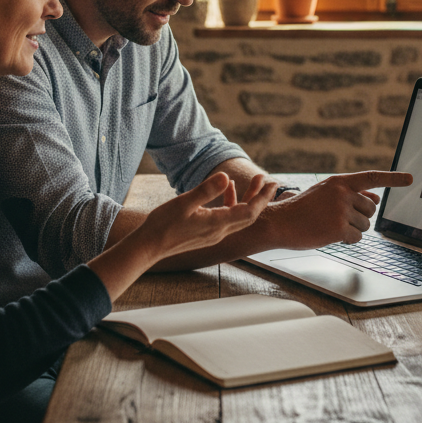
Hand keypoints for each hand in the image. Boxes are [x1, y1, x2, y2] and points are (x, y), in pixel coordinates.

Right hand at [137, 172, 276, 261]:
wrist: (149, 246)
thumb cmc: (164, 224)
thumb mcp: (185, 203)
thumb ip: (207, 190)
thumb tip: (226, 176)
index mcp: (217, 224)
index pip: (249, 212)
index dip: (263, 198)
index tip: (272, 183)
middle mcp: (219, 232)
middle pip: (249, 215)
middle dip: (261, 198)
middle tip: (270, 181)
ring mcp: (213, 235)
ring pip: (238, 216)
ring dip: (247, 199)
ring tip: (254, 181)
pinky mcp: (206, 234)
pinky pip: (227, 218)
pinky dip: (231, 203)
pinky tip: (225, 188)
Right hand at [264, 170, 412, 247]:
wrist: (280, 222)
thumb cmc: (302, 209)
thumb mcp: (326, 194)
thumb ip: (351, 194)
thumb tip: (375, 199)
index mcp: (339, 182)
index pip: (372, 178)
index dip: (393, 178)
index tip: (410, 179)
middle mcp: (342, 193)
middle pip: (370, 210)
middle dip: (359, 217)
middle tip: (337, 218)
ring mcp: (341, 211)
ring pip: (365, 225)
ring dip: (353, 229)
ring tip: (330, 225)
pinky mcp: (339, 228)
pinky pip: (357, 238)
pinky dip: (347, 240)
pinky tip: (330, 235)